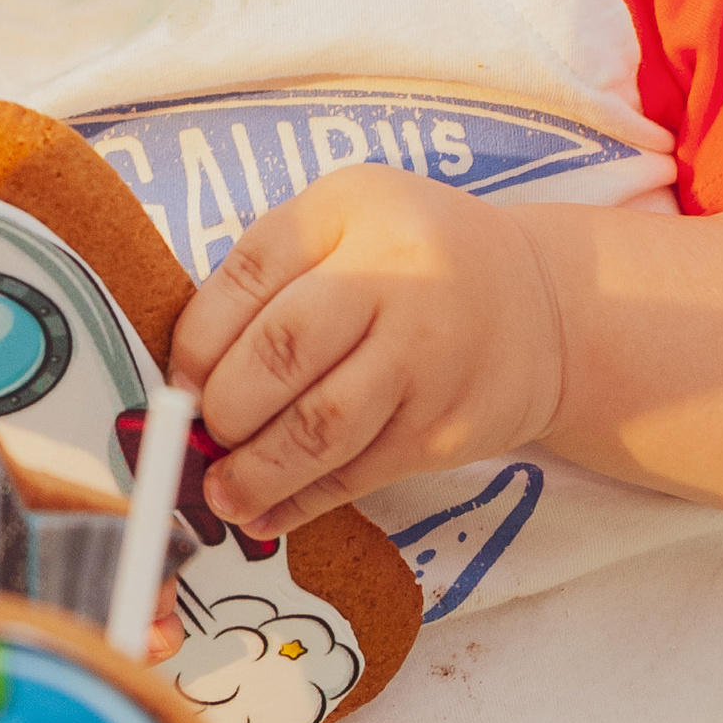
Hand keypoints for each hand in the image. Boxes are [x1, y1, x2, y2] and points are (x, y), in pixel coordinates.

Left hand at [169, 174, 564, 541]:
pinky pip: (358, 475)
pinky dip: (300, 502)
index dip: (197, 339)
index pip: (251, 274)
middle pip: (282, 351)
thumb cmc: (415, 260)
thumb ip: (272, 275)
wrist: (543, 306)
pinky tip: (265, 511)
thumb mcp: (347, 221)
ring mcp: (427, 358)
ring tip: (218, 489)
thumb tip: (188, 371)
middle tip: (198, 433)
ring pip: (319, 427)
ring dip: (254, 469)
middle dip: (223, 407)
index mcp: (352, 210)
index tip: (178, 380)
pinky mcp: (446, 429)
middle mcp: (396, 277)